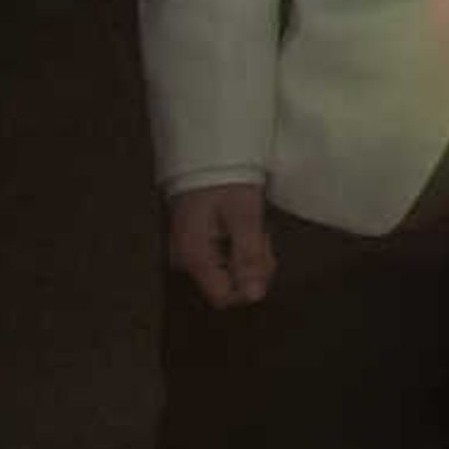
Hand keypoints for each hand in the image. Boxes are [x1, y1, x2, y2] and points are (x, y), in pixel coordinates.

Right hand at [167, 182, 273, 307]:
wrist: (206, 152)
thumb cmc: (225, 181)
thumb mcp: (244, 216)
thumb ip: (248, 256)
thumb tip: (255, 296)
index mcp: (194, 254)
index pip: (222, 296)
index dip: (249, 284)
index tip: (262, 257)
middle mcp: (185, 258)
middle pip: (227, 283)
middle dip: (252, 265)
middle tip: (261, 235)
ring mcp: (188, 250)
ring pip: (227, 270)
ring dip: (249, 254)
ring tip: (254, 227)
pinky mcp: (195, 241)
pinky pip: (221, 256)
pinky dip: (239, 245)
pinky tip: (244, 227)